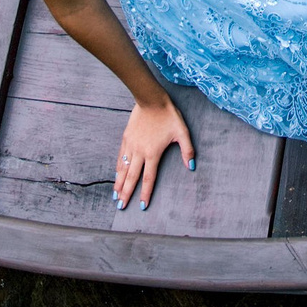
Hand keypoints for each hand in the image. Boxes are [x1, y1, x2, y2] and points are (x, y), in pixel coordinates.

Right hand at [114, 95, 195, 209]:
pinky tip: (116, 175)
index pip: (148, 179)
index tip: (141, 206)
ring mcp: (131, 145)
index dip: (145, 193)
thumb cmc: (168, 116)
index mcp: (153, 153)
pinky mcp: (125, 138)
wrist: (151, 99)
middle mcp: (139, 152)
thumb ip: (187, 150)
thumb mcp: (182, 132)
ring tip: (115, 196)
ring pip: (123, 169)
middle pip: (131, 178)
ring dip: (119, 183)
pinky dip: (118, 168)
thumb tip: (191, 166)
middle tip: (121, 207)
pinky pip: (121, 157)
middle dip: (126, 194)